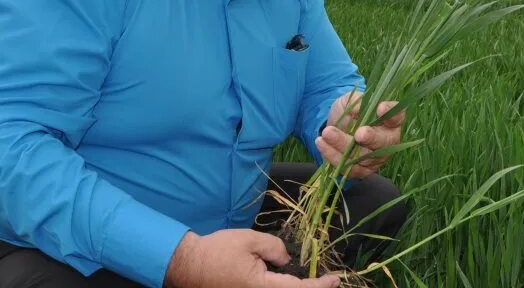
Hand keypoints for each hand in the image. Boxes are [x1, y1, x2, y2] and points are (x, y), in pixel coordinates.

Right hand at [165, 229, 339, 287]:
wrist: (188, 266)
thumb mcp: (248, 240)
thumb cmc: (217, 252)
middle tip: (326, 279)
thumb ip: (273, 247)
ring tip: (308, 278)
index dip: (320, 286)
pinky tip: (285, 278)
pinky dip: (281, 286)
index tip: (335, 279)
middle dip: (309, 287)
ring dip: (294, 286)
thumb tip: (286, 259)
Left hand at [316, 92, 405, 178]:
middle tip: (358, 134)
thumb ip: (357, 103)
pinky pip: (349, 168)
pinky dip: (333, 156)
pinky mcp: (361, 170)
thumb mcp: (351, 100)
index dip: (391, 113)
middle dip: (371, 138)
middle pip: (383, 142)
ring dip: (343, 146)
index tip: (380, 107)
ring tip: (327, 133)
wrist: (336, 127)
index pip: (396, 117)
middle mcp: (387, 141)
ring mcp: (375, 159)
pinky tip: (321, 144)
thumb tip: (359, 110)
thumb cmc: (349, 112)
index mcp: (389, 121)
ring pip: (362, 157)